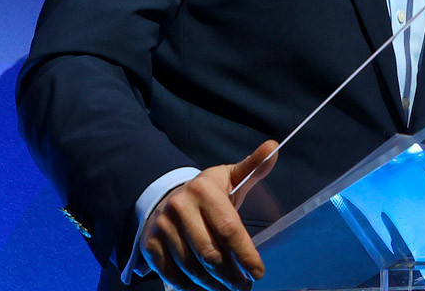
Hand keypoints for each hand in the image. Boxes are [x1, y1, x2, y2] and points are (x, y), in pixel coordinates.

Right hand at [142, 140, 278, 290]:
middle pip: (210, 253)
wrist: (165, 197)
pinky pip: (172, 274)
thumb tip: (273, 147)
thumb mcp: (229, 177)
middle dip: (231, 275)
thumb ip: (253, 167)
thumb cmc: (207, 192)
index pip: (229, 229)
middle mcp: (180, 207)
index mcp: (203, 189)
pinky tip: (206, 288)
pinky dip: (191, 286)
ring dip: (213, 284)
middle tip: (244, 286)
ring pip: (191, 267)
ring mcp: (162, 227)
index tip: (259, 272)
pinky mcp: (150, 244)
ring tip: (229, 289)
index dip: (246, 254)